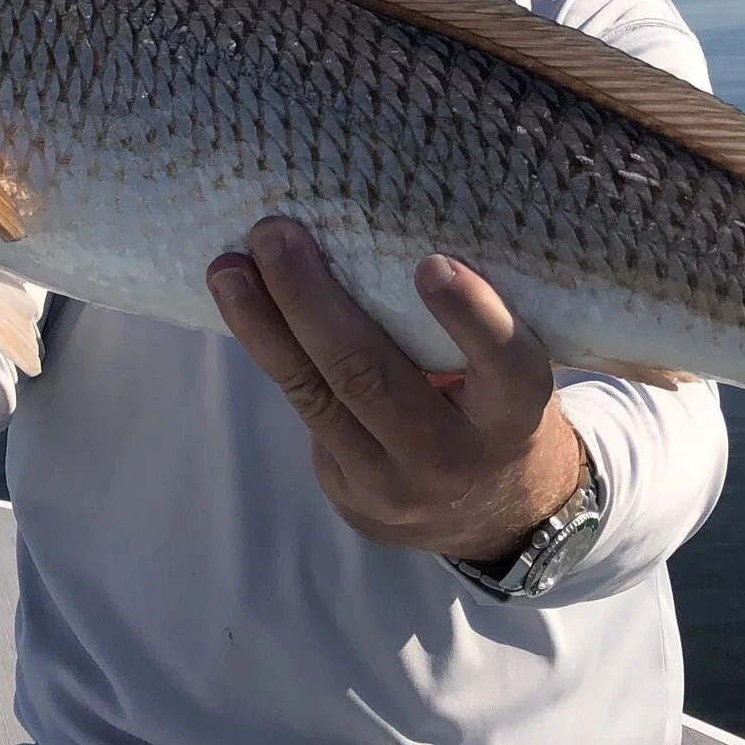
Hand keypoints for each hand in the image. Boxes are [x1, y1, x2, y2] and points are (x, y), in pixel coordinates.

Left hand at [206, 217, 586, 563]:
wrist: (492, 513)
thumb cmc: (501, 404)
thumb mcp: (513, 371)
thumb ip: (473, 325)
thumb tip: (388, 231)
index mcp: (515, 415)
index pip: (506, 365)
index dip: (470, 317)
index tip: (431, 263)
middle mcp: (453, 457)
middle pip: (371, 377)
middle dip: (311, 301)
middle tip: (274, 233)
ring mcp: (391, 485)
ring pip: (317, 395)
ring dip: (263, 325)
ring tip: (228, 269)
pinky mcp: (347, 492)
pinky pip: (305, 410)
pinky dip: (271, 350)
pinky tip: (242, 302)